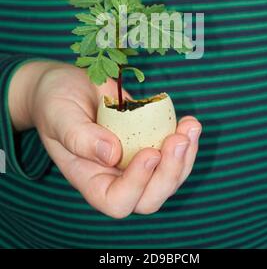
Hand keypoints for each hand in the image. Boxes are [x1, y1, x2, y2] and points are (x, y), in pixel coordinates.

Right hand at [9, 61, 200, 217]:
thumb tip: (112, 154)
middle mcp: (114, 176)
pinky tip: (188, 121)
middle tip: (180, 139)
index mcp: (89, 178)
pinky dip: (186, 140)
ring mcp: (133, 160)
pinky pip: (172, 154)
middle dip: (170, 173)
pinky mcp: (147, 141)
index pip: (116, 201)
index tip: (149, 152)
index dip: (137, 185)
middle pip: (149, 198)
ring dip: (185, 156)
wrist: (66, 85)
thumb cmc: (55, 102)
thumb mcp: (60, 115)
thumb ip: (79, 137)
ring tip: (191, 126)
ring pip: (168, 178)